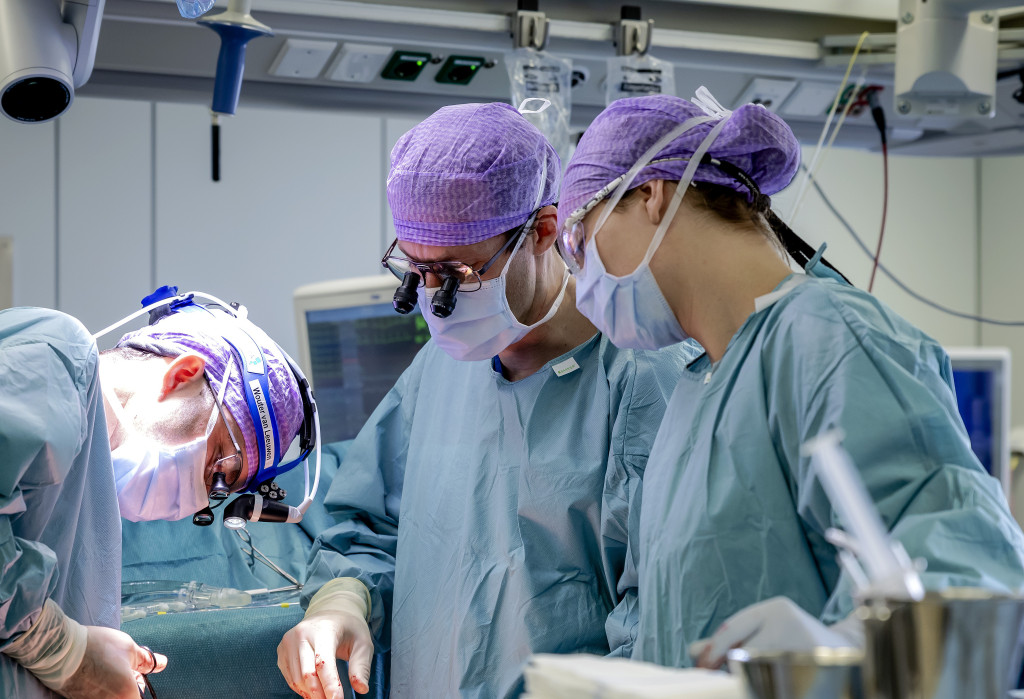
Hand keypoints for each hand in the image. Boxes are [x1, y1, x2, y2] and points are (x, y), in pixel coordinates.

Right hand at [60, 626, 166, 698]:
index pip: (142, 698)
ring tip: (110, 671)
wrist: (58, 650)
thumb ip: (147, 660)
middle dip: (131, 686)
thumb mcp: (129, 648)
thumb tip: (162, 663)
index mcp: (127, 694)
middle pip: (129, 698)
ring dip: (116, 689)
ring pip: (113, 698)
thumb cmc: (95, 647)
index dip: (142, 685)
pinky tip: (99, 676)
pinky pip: (99, 697)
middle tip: (127, 671)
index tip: (139, 676)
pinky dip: (103, 690)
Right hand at [278, 579, 373, 697]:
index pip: (323, 663)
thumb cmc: (348, 629)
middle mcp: (301, 634)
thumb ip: (362, 665)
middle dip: (320, 694)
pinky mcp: (282, 651)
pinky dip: (302, 689)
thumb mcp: (363, 643)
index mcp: (323, 629)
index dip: (330, 685)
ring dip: (311, 694)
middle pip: (307, 674)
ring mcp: (288, 642)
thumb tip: (362, 688)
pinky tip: (315, 690)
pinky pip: (289, 678)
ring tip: (326, 697)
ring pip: (296, 679)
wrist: (330, 613)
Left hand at [691, 596, 860, 668]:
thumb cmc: (792, 638)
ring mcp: (805, 647)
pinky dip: (761, 683)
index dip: (713, 650)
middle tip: (710, 676)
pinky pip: (778, 680)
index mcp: (775, 609)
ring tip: (733, 681)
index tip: (700, 665)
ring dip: (743, 677)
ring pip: (761, 669)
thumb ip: (729, 637)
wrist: (846, 650)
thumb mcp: (763, 628)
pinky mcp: (814, 668)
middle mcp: (791, 624)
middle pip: (746, 652)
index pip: (734, 629)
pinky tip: (755, 684)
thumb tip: (693, 651)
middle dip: (725, 667)